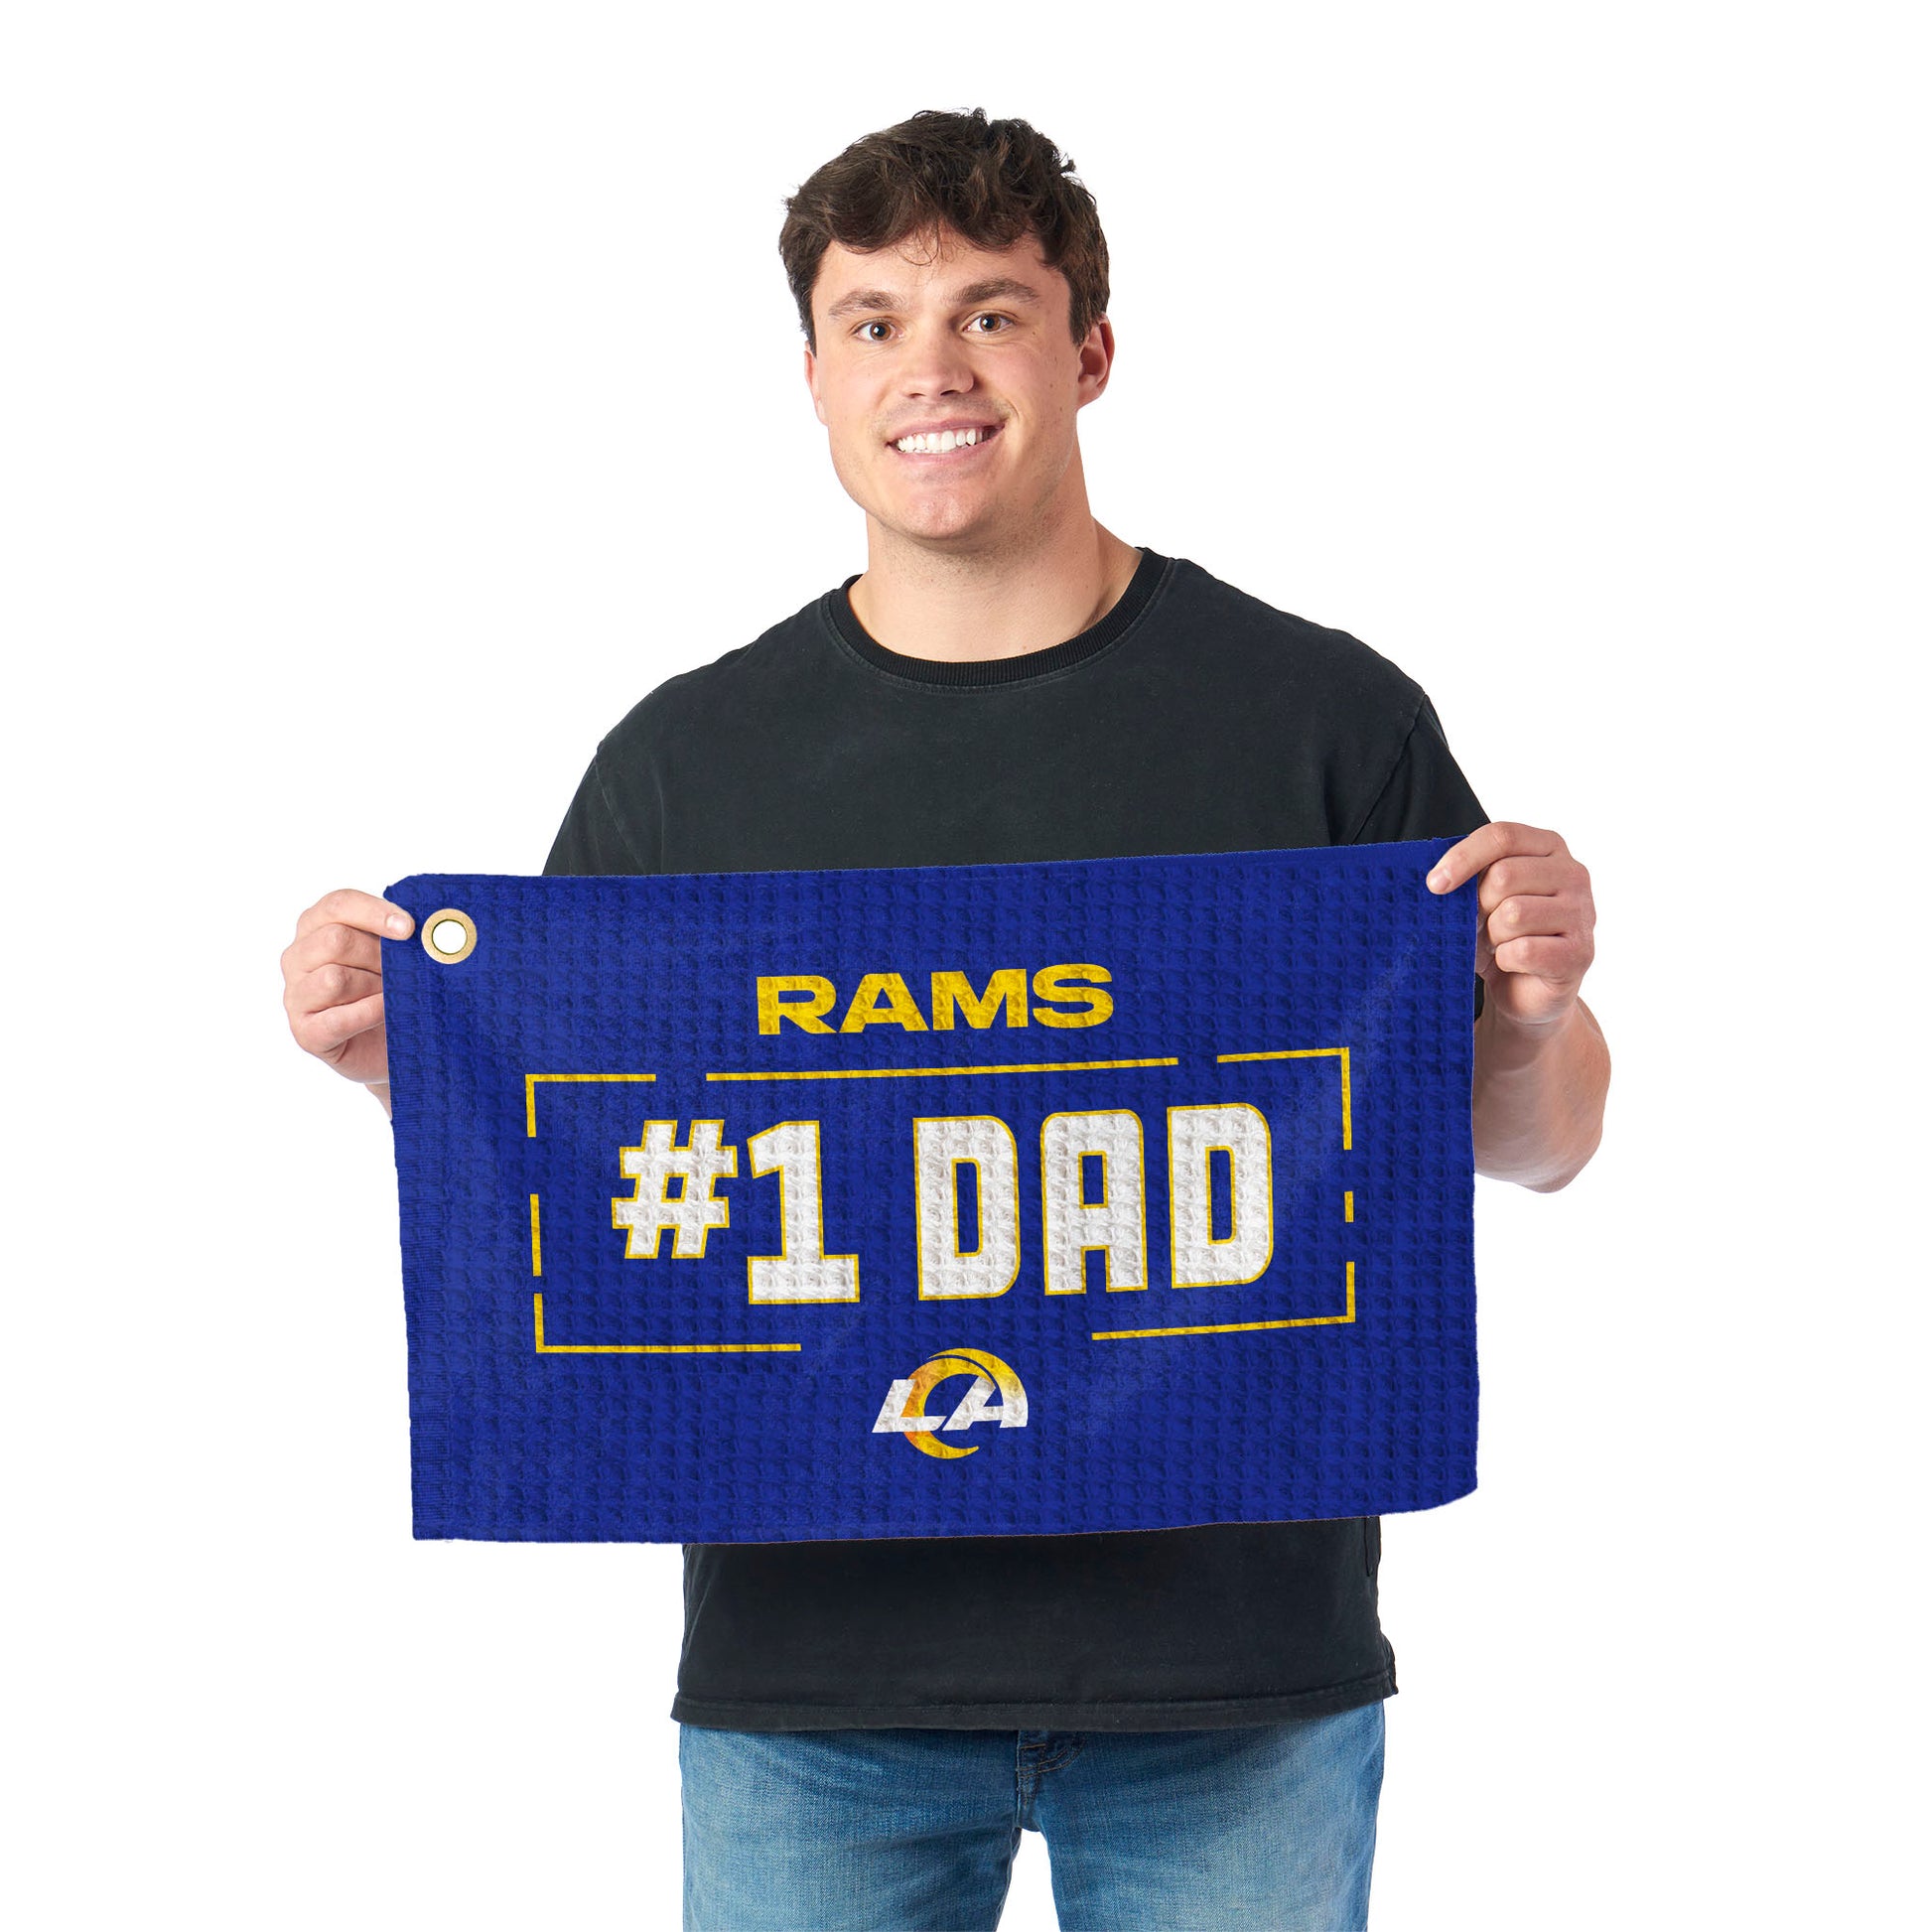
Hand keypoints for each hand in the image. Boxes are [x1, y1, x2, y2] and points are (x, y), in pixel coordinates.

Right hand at [282, 889, 413, 1090]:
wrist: (394, 1044)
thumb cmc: (392, 989)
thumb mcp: (395, 955)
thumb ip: (399, 936)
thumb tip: (428, 929)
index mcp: (316, 926)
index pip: (338, 904)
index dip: (375, 913)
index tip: (410, 928)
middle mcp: (298, 957)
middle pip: (335, 940)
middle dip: (379, 956)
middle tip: (406, 971)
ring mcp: (296, 996)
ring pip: (333, 979)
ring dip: (374, 987)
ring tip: (394, 996)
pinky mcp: (305, 1033)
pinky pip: (337, 1019)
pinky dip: (369, 1013)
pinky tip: (387, 1012)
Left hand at [1427, 822, 1594, 1028]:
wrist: (1525, 990)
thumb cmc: (1500, 936)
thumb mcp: (1480, 899)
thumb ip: (1469, 879)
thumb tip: (1437, 881)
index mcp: (1548, 848)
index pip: (1502, 836)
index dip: (1463, 857)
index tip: (1434, 884)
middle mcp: (1573, 874)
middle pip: (1504, 875)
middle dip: (1479, 907)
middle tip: (1480, 925)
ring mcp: (1582, 913)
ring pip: (1513, 914)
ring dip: (1493, 936)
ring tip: (1500, 944)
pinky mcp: (1580, 952)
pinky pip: (1524, 950)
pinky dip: (1506, 960)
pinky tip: (1513, 962)